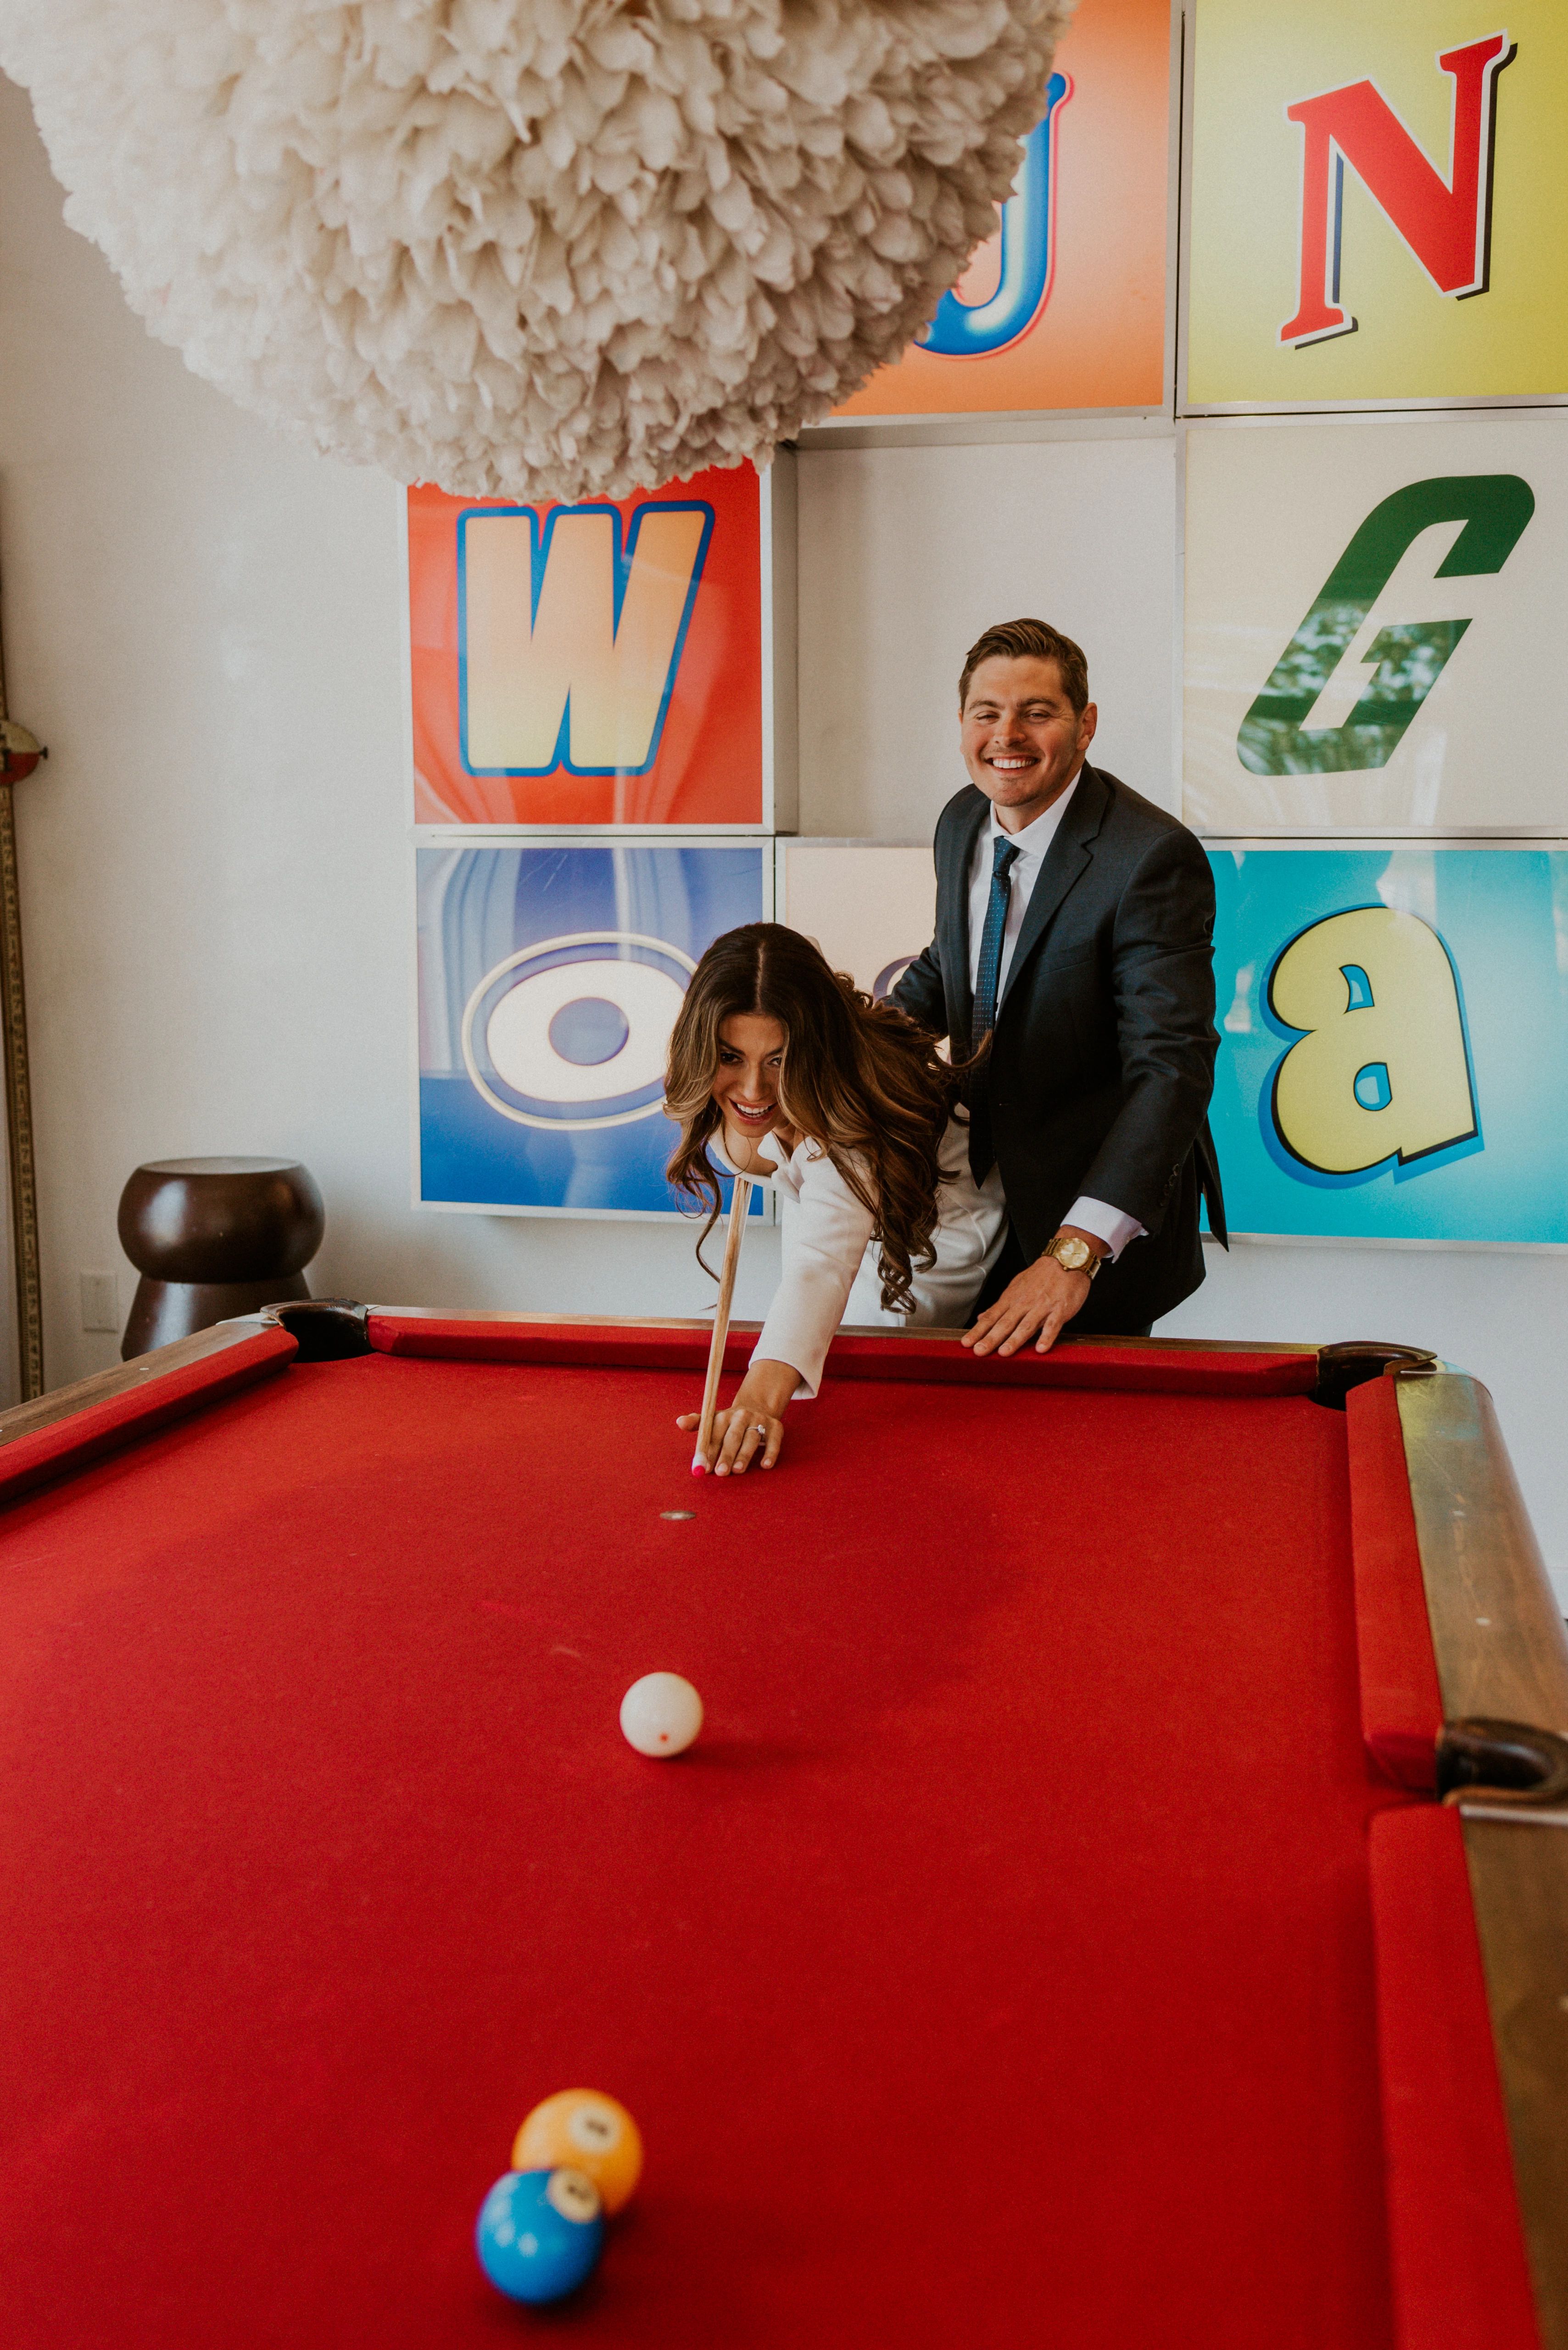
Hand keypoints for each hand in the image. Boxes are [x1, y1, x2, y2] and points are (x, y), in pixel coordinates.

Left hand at [678, 1360, 796, 1474]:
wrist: (758, 1407)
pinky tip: (765, 1466)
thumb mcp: (713, 1420)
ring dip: (744, 1455)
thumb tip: (679, 1422)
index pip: (714, 1434)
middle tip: (720, 1472)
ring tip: (737, 1470)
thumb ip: (697, 1423)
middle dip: (725, 1455)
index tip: (702, 1468)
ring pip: (751, 1439)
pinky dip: (770, 1453)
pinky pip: (774, 1441)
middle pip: (732, 1437)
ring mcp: (760, 1421)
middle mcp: (742, 1416)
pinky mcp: (776, 1427)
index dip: (708, 1451)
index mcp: (724, 1416)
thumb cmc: (730, 1423)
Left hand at [963, 1249, 1095, 1358]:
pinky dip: (1047, 1337)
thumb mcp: (1016, 1287)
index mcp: (1012, 1299)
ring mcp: (1042, 1306)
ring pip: (1026, 1325)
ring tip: (1004, 1353)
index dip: (978, 1331)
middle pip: (1005, 1323)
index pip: (991, 1317)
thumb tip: (982, 1318)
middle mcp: (1024, 1303)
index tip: (966, 1343)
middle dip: (991, 1338)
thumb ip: (1000, 1306)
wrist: (1066, 1258)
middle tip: (979, 1352)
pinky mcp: (1060, 1309)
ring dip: (1015, 1339)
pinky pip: (1053, 1325)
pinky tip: (1041, 1349)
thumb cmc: (1041, 1276)